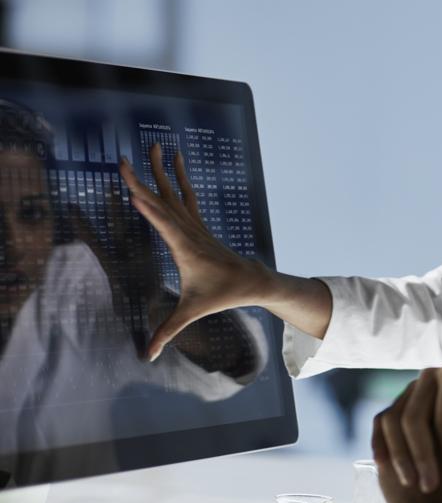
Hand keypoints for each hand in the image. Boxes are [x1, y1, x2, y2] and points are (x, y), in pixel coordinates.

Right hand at [119, 144, 270, 360]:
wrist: (253, 280)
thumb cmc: (222, 294)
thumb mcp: (192, 313)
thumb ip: (167, 332)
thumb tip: (147, 356)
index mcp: (185, 248)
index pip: (163, 224)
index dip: (148, 208)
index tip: (132, 190)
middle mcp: (189, 231)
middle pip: (163, 201)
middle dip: (144, 179)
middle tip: (127, 157)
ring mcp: (195, 224)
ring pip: (175, 193)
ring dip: (162, 170)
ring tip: (155, 145)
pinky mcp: (198, 224)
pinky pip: (186, 196)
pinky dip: (178, 178)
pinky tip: (175, 162)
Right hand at [373, 365, 441, 493]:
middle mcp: (428, 377)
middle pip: (414, 417)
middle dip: (422, 455)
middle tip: (431, 486)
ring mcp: (410, 389)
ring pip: (394, 420)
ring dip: (400, 455)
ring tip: (412, 483)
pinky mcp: (398, 403)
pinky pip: (382, 422)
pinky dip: (381, 444)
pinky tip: (385, 466)